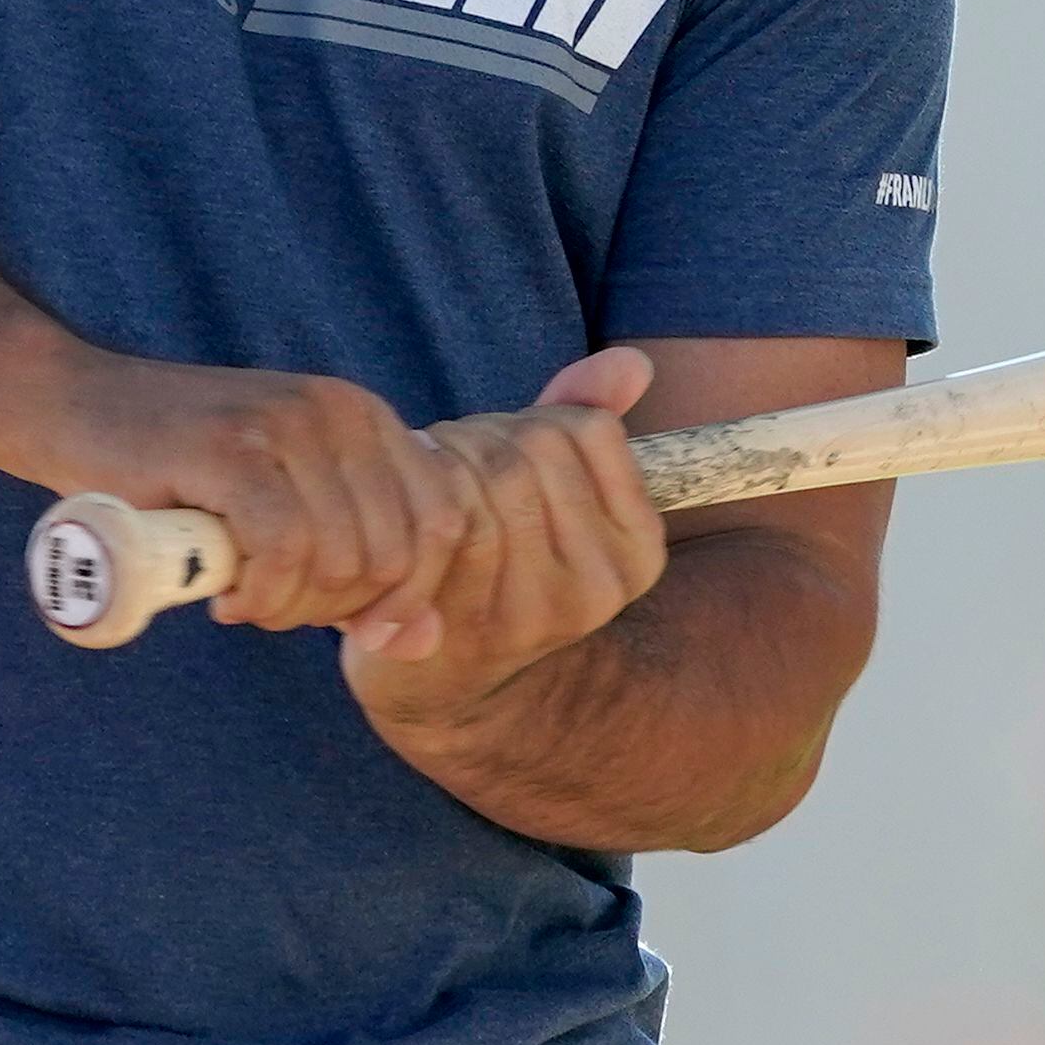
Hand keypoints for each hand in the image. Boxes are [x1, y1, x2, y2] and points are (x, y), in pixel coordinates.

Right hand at [12, 350, 481, 636]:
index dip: (410, 595)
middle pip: (392, 556)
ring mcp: (286, 423)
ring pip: (338, 562)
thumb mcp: (285, 509)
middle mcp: (339, 410)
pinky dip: (260, 595)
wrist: (70, 406)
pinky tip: (225, 597)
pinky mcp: (230, 447)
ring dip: (289, 608)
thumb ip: (360, 568)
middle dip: (334, 610)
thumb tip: (425, 643)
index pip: (442, 523)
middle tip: (271, 607)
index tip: (354, 632)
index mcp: (366, 417)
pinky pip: (283, 551)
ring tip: (243, 598)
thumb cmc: (176, 471)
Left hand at [340, 348, 667, 737]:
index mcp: (639, 550)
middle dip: (479, 439)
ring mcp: (539, 610)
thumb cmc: (492, 561)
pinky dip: (417, 500)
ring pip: (491, 476)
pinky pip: (446, 518)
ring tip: (430, 487)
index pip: (587, 429)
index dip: (529, 421)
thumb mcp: (551, 491)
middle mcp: (603, 588)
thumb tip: (632, 360)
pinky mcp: (473, 623)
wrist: (442, 683)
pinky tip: (405, 515)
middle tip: (451, 465)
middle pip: (533, 449)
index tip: (503, 452)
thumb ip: (586, 420)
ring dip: (445, 464)